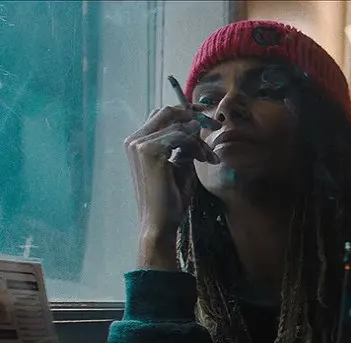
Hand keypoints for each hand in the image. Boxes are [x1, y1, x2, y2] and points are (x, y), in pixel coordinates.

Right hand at [123, 105, 218, 268]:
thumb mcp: (180, 164)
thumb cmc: (171, 197)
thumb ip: (185, 144)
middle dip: (197, 118)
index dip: (188, 113)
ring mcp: (139, 144)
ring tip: (209, 158)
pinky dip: (197, 145)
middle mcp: (134, 139)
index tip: (209, 119)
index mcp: (138, 142)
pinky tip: (204, 160)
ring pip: (179, 124)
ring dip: (200, 140)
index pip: (163, 115)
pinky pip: (181, 135)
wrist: (161, 222)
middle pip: (169, 112)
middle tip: (217, 126)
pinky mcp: (149, 151)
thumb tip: (197, 125)